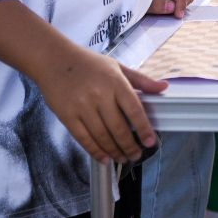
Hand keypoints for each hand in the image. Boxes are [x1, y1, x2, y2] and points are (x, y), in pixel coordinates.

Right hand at [34, 46, 164, 163]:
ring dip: (114, 151)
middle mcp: (99, 95)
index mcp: (115, 82)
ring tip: (123, 158)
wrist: (53, 59)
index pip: (134, 110)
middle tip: (137, 155)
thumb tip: (164, 87)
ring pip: (102, 136)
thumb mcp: (117, 66)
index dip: (144, 129)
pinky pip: (84, 138)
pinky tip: (104, 158)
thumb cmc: (88, 62)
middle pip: (119, 128)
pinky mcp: (67, 115)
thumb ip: (141, 80)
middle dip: (130, 146)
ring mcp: (82, 106)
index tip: (150, 142)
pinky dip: (95, 151)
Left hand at [148, 0, 192, 17]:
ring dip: (180, 5)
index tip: (178, 15)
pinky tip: (167, 10)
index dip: (181, 2)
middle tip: (173, 14)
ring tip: (169, 12)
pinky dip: (176, 5)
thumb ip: (157, 5)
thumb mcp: (142, 2)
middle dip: (182, 3)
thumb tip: (172, 7)